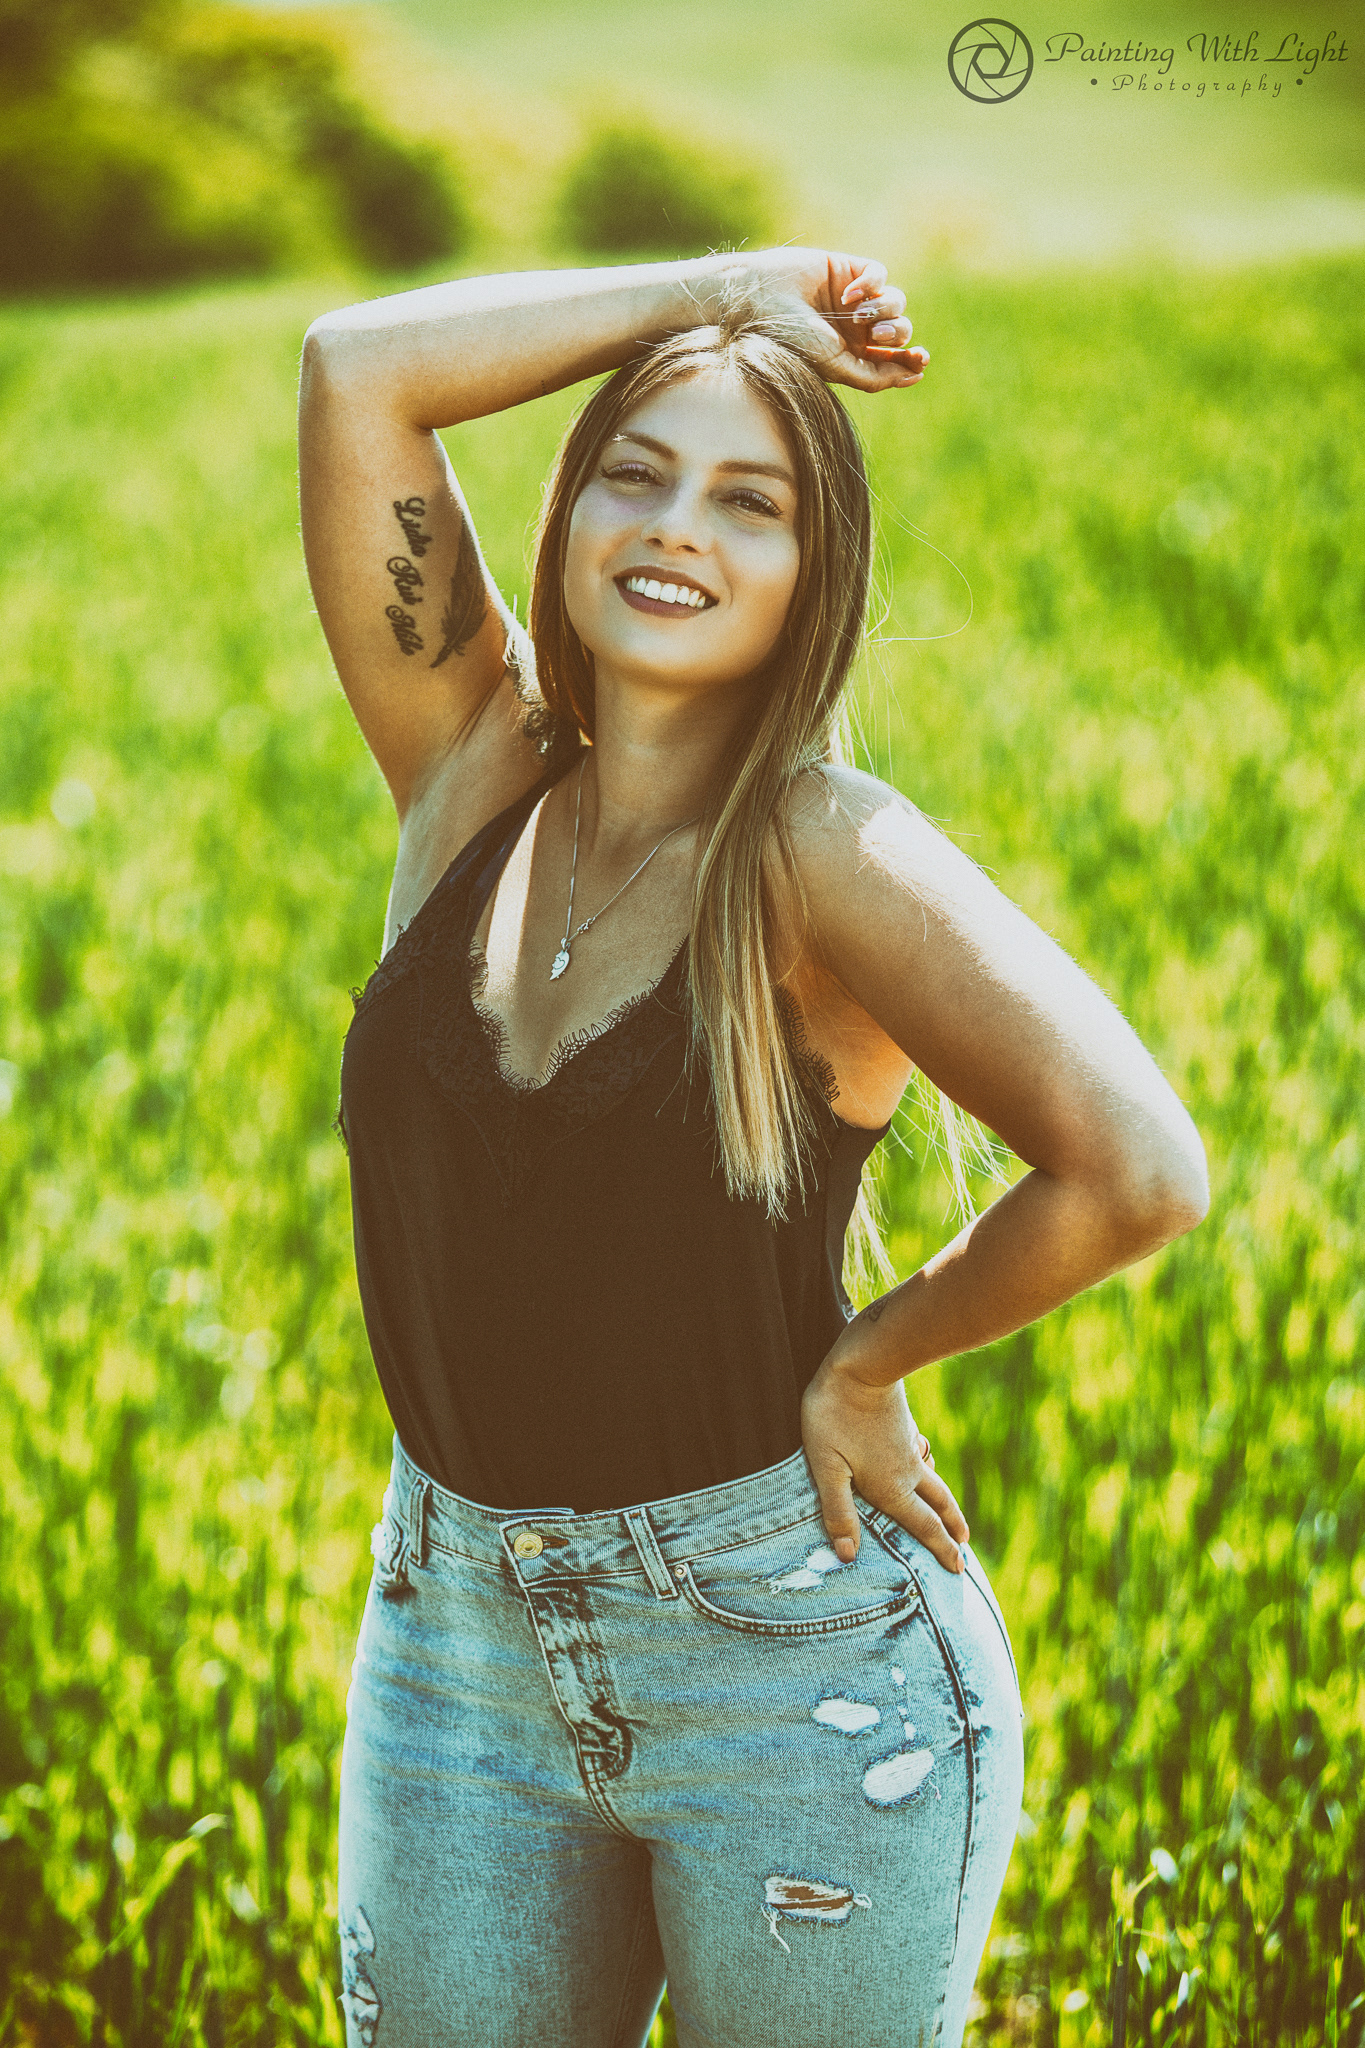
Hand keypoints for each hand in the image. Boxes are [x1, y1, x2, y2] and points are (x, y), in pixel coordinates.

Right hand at [738, 249, 928, 393]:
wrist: (759, 300)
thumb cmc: (790, 339)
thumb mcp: (834, 366)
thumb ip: (873, 376)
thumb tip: (912, 376)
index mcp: (851, 355)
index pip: (893, 359)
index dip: (910, 360)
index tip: (920, 361)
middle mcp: (854, 328)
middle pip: (900, 331)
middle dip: (896, 334)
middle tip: (876, 335)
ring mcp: (852, 298)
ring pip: (895, 303)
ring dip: (885, 310)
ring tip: (858, 314)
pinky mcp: (847, 268)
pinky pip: (879, 274)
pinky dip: (871, 284)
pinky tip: (849, 293)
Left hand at [801, 1354, 968, 1570]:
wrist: (861, 1365)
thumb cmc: (835, 1417)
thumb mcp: (827, 1468)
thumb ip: (838, 1511)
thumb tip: (848, 1556)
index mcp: (891, 1488)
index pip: (923, 1526)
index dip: (941, 1550)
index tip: (958, 1570)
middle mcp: (907, 1471)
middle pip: (938, 1505)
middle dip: (952, 1529)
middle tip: (965, 1549)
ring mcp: (908, 1447)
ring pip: (934, 1480)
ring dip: (945, 1502)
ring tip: (950, 1514)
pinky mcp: (904, 1426)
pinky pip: (922, 1458)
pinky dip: (929, 1472)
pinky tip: (923, 1464)